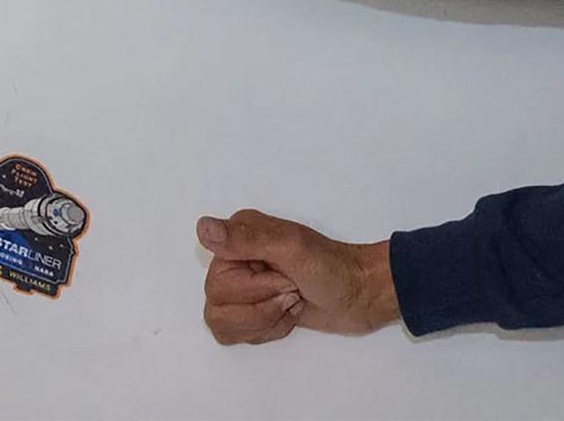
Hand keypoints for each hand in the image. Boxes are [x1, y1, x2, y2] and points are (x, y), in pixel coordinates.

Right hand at [197, 211, 399, 344]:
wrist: (361, 294)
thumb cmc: (332, 268)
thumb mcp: (293, 248)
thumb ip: (246, 239)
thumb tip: (202, 228)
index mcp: (239, 235)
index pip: (216, 280)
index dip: (252, 290)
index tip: (285, 277)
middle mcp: (234, 259)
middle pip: (217, 305)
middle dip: (263, 306)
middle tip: (293, 290)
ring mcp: (243, 286)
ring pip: (223, 324)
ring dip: (264, 321)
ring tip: (291, 302)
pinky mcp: (253, 310)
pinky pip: (237, 335)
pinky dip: (268, 331)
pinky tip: (289, 315)